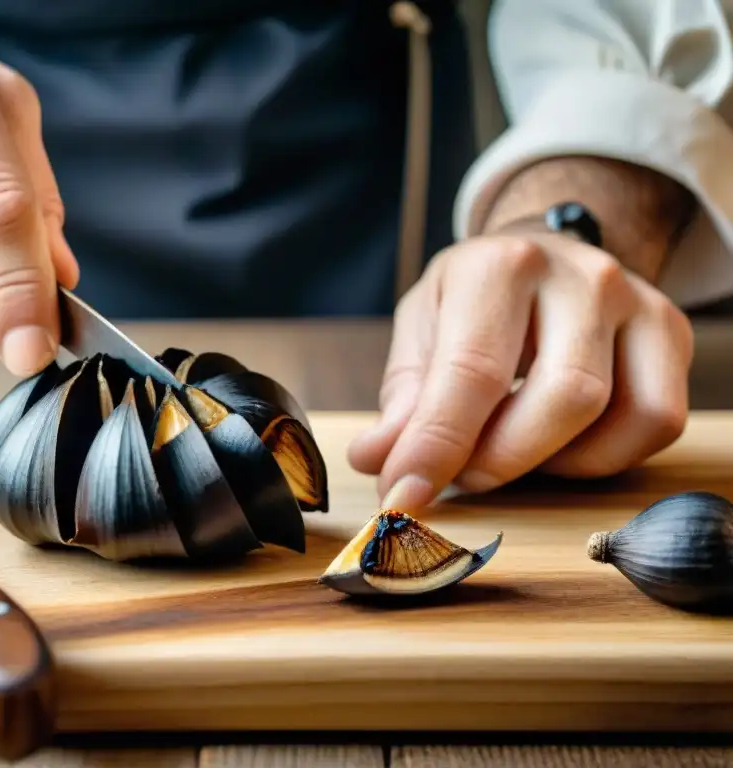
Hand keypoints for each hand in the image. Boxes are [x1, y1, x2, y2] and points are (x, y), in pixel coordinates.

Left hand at [347, 232, 693, 508]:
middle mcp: (581, 277)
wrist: (539, 253)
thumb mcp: (421, 329)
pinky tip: (555, 443)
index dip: (438, 446)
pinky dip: (602, 456)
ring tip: (505, 449)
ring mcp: (638, 303)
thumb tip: (378, 460)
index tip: (406, 495)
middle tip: (461, 475)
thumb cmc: (472, 300)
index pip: (474, 372)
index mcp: (500, 266)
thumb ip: (403, 398)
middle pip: (565, 399)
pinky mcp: (672, 334)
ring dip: (553, 462)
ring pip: (619, 418)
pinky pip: (654, 424)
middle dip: (504, 460)